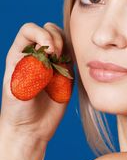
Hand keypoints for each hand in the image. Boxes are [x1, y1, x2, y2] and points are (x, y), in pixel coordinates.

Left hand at [0, 22, 74, 142]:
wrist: (30, 129)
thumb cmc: (17, 110)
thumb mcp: (17, 87)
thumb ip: (30, 69)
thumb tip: (48, 54)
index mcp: (20, 54)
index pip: (30, 30)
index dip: (41, 33)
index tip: (48, 49)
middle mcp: (37, 56)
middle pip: (49, 30)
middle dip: (56, 38)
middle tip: (56, 56)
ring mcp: (53, 65)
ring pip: (64, 41)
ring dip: (66, 47)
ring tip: (62, 65)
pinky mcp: (66, 75)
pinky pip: (73, 59)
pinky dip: (75, 59)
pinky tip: (69, 72)